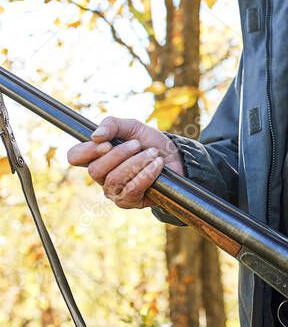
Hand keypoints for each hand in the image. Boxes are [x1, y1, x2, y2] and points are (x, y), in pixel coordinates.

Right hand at [66, 116, 183, 209]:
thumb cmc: (149, 142)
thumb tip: (95, 136)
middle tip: (138, 144)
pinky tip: (157, 165)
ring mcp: (113, 191)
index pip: (75, 156)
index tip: (106, 144)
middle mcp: (101, 176)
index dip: (86, 151)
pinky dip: (147, 174)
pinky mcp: (129, 201)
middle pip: (95, 170)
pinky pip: (131, 190)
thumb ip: (112, 125)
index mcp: (97, 156)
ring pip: (114, 180)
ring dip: (137, 162)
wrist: (174, 157)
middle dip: (119, 154)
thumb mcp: (132, 127)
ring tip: (153, 154)